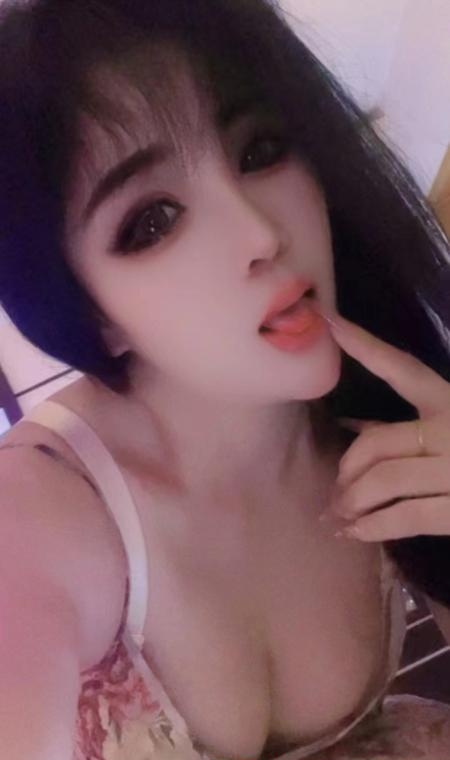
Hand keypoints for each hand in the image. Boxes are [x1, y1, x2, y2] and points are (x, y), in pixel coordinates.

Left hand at [320, 310, 449, 541]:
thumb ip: (412, 426)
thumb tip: (354, 426)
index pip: (402, 369)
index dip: (365, 345)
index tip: (331, 322)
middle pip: (378, 442)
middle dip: (348, 469)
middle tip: (335, 491)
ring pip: (384, 479)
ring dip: (351, 502)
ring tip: (338, 516)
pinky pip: (406, 516)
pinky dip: (373, 527)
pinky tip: (356, 533)